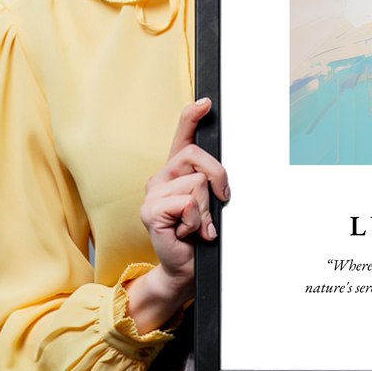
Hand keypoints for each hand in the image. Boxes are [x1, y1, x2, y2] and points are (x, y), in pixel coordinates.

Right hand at [125, 98, 229, 332]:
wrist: (185, 267)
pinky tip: (187, 232)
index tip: (206, 102)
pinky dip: (196, 221)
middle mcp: (161, 177)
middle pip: (197, 156)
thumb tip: (221, 175)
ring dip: (206, 209)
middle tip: (219, 202)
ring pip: (196, 183)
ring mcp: (152, 193)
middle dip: (218, 178)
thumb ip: (211, 182)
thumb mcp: (210, 202)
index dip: (192, 116)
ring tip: (197, 225)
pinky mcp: (150, 211)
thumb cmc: (199, 234)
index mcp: (176, 171)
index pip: (182, 136)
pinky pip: (187, 203)